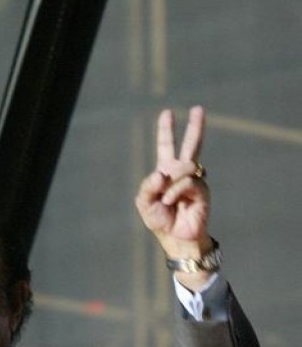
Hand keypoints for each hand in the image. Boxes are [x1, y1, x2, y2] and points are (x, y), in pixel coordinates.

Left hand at [135, 106, 213, 289]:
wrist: (175, 237)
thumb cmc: (160, 220)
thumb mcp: (144, 202)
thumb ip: (147, 185)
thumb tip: (162, 173)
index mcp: (166, 172)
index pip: (166, 147)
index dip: (166, 131)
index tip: (167, 113)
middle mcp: (182, 173)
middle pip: (190, 145)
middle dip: (195, 127)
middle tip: (199, 109)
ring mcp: (194, 180)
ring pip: (182, 168)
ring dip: (169, 185)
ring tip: (166, 201)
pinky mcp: (202, 190)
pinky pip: (187, 182)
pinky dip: (176, 192)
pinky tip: (172, 202)